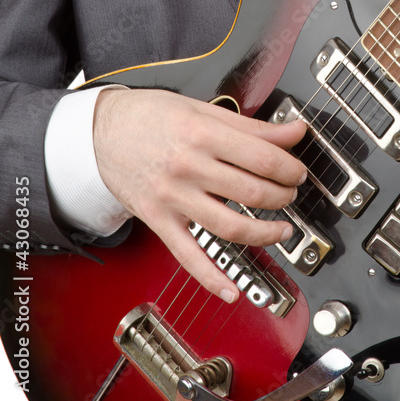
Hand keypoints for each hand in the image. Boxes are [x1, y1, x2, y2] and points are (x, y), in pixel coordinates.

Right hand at [93, 88, 306, 301]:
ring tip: (281, 230)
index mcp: (202, 134)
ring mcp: (173, 198)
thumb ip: (252, 126)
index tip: (298, 170)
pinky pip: (188, 256)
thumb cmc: (151, 116)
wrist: (101, 133)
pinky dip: (211, 278)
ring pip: (228, 227)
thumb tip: (294, 132)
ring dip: (264, 234)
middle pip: (250, 192)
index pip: (261, 157)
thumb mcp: (203, 110)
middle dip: (282, 196)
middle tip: (291, 194)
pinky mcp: (159, 221)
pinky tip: (231, 290)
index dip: (289, 167)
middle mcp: (188, 167)